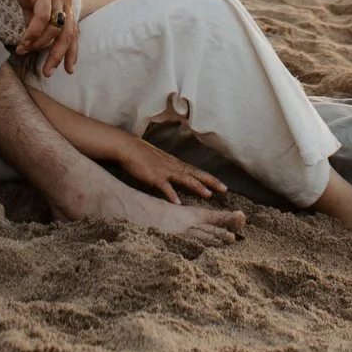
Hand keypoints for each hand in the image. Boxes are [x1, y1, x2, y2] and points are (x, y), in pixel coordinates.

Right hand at [0, 0, 81, 75]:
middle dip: (59, 55)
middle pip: (69, 33)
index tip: (67, 69)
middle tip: (49, 72)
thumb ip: (33, 17)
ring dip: (38, 44)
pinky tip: (23, 42)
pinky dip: (33, 33)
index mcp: (66, 0)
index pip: (74, 30)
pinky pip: (42, 18)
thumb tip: (31, 38)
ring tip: (24, 51)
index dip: (72, 51)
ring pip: (55, 28)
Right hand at [106, 134, 225, 204]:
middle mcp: (173, 166)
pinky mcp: (154, 176)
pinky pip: (165, 186)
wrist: (127, 148)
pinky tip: (178, 203)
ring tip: (208, 195)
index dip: (210, 178)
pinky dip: (172, 194)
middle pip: (196, 174)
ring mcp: (164, 171)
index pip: (196, 171)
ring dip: (197, 187)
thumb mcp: (159, 162)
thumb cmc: (141, 155)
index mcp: (175, 164)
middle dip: (211, 182)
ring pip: (185, 179)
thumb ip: (169, 170)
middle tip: (225, 189)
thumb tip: (176, 179)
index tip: (222, 186)